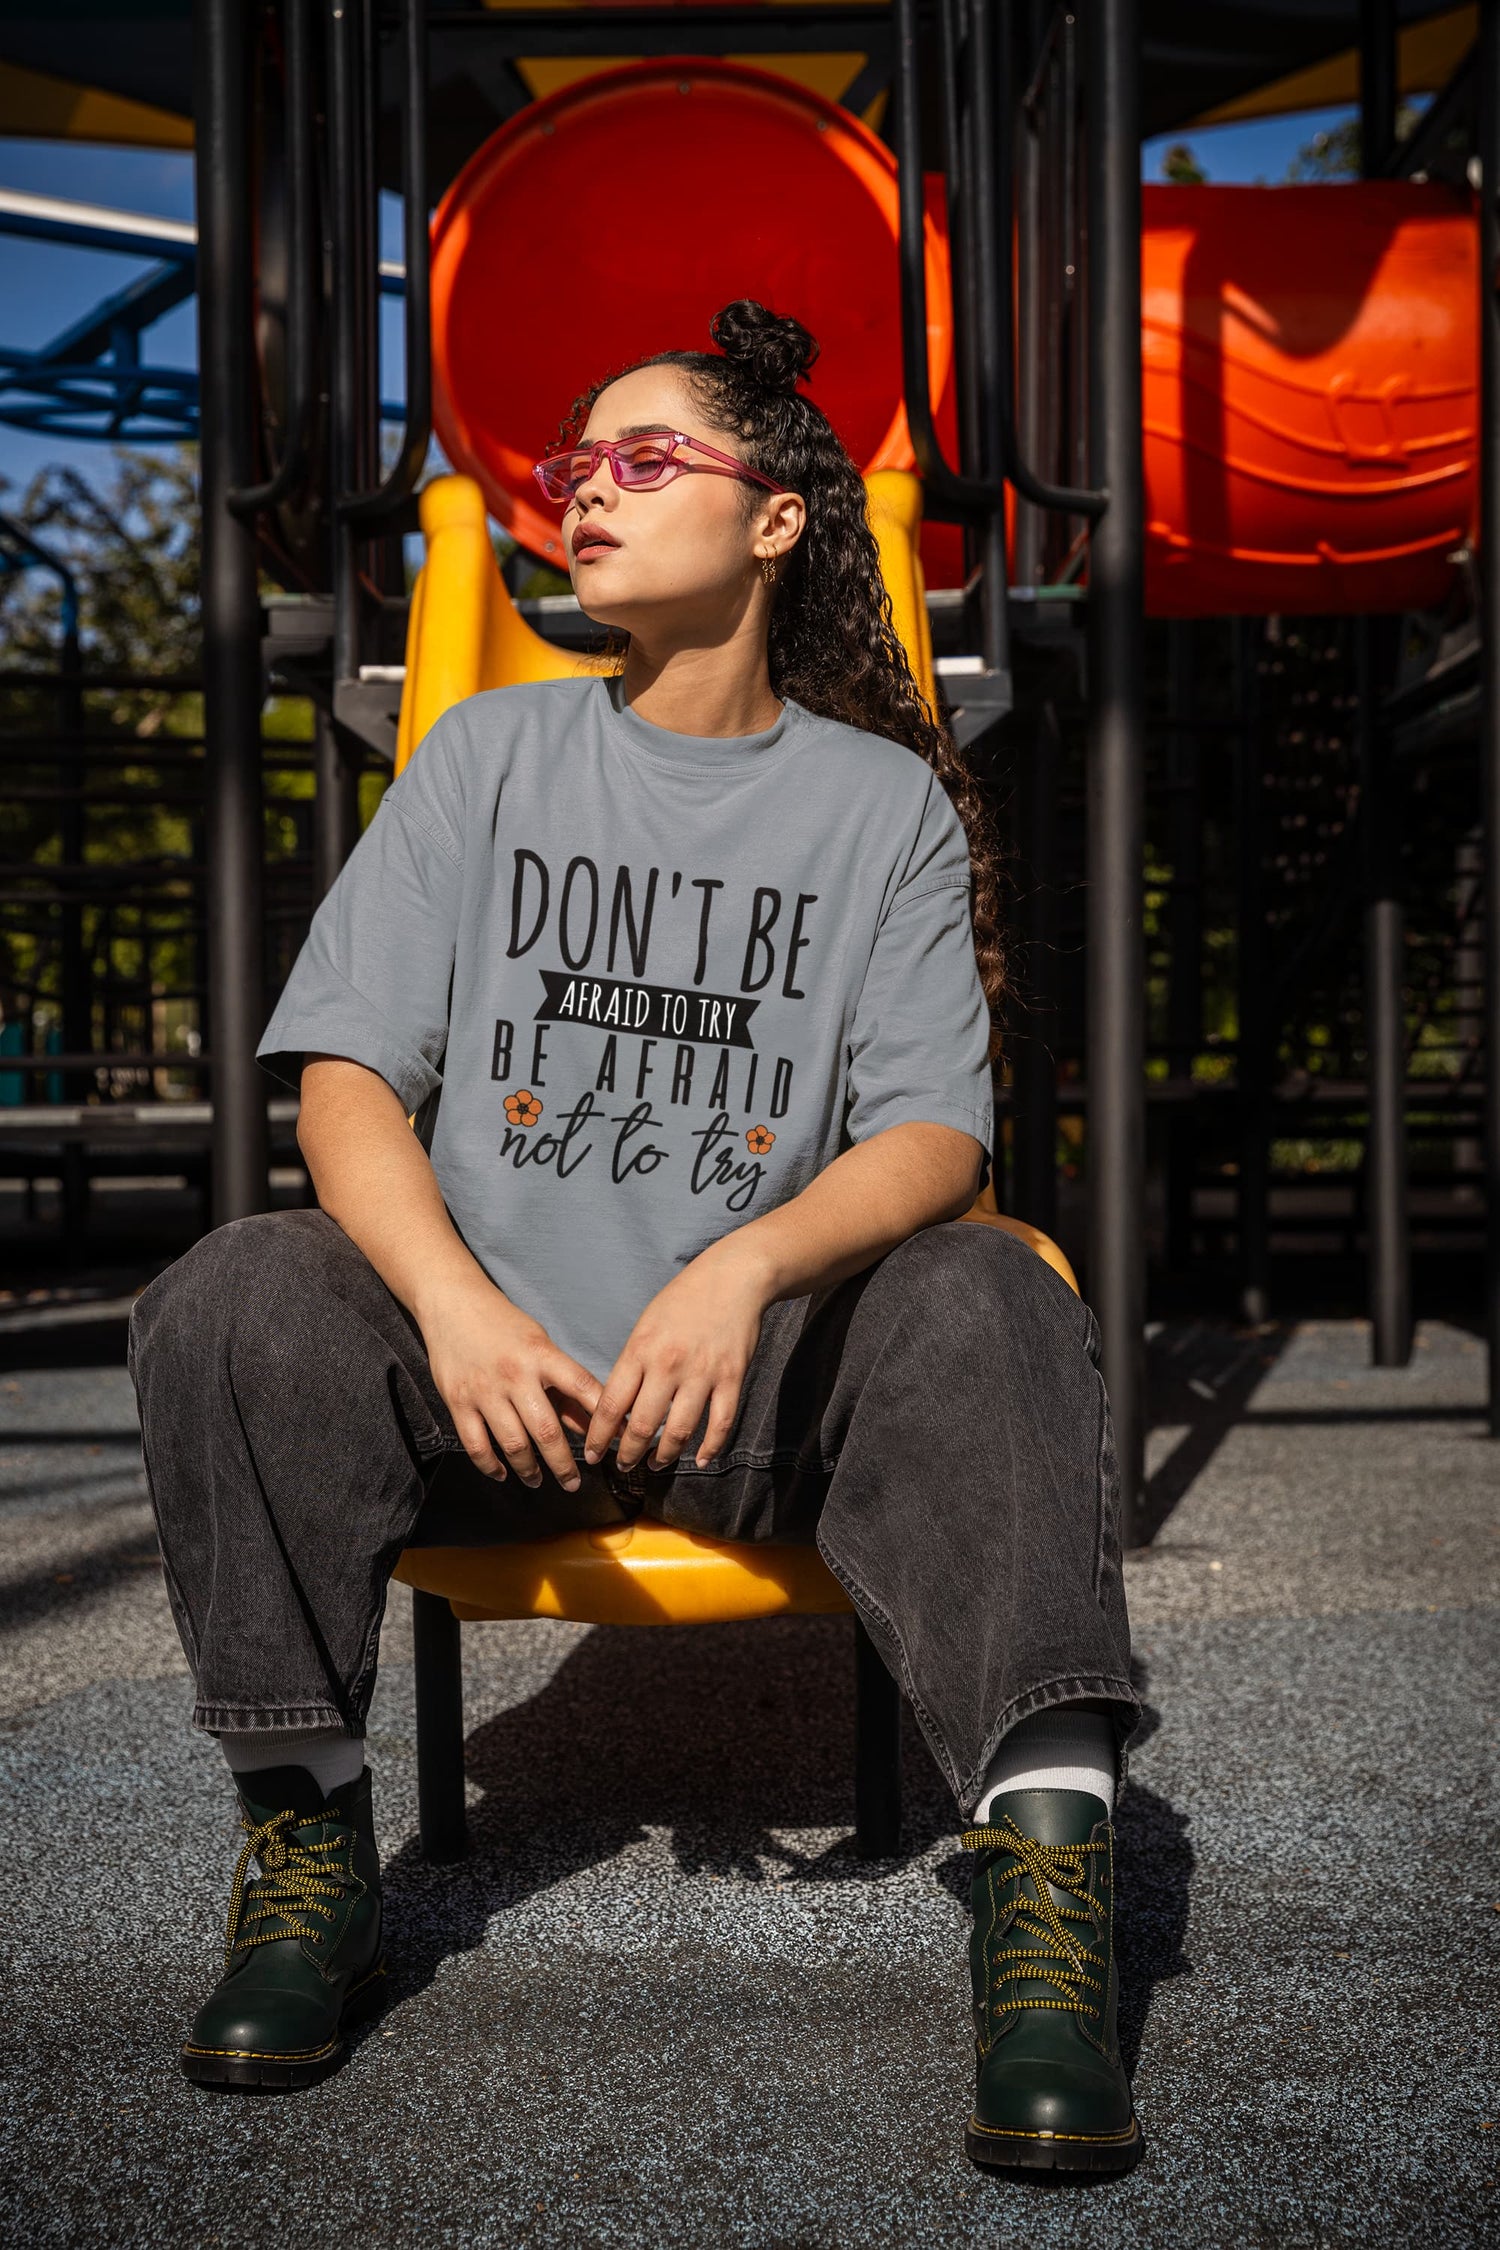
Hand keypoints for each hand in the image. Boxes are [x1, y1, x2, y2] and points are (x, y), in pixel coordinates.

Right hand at [419, 1274, 602, 1490]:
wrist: (452, 1303)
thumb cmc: (504, 1324)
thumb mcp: (541, 1344)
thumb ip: (563, 1385)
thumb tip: (589, 1424)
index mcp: (542, 1356)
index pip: (582, 1389)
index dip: (602, 1420)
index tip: (612, 1445)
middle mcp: (515, 1375)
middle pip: (546, 1431)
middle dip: (564, 1464)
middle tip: (574, 1483)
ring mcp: (485, 1390)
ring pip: (513, 1444)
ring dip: (530, 1470)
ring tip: (539, 1481)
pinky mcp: (458, 1402)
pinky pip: (476, 1445)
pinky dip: (491, 1466)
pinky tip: (503, 1473)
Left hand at [583, 1238, 772, 1473]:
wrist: (732, 1278)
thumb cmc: (683, 1299)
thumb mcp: (645, 1325)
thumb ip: (633, 1363)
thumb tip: (617, 1406)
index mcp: (640, 1350)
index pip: (611, 1405)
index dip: (598, 1437)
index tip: (591, 1454)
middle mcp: (668, 1365)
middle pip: (641, 1426)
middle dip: (628, 1454)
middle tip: (623, 1465)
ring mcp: (702, 1374)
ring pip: (678, 1432)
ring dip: (664, 1456)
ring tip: (655, 1464)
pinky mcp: (731, 1378)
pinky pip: (719, 1424)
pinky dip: (709, 1448)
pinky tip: (700, 1460)